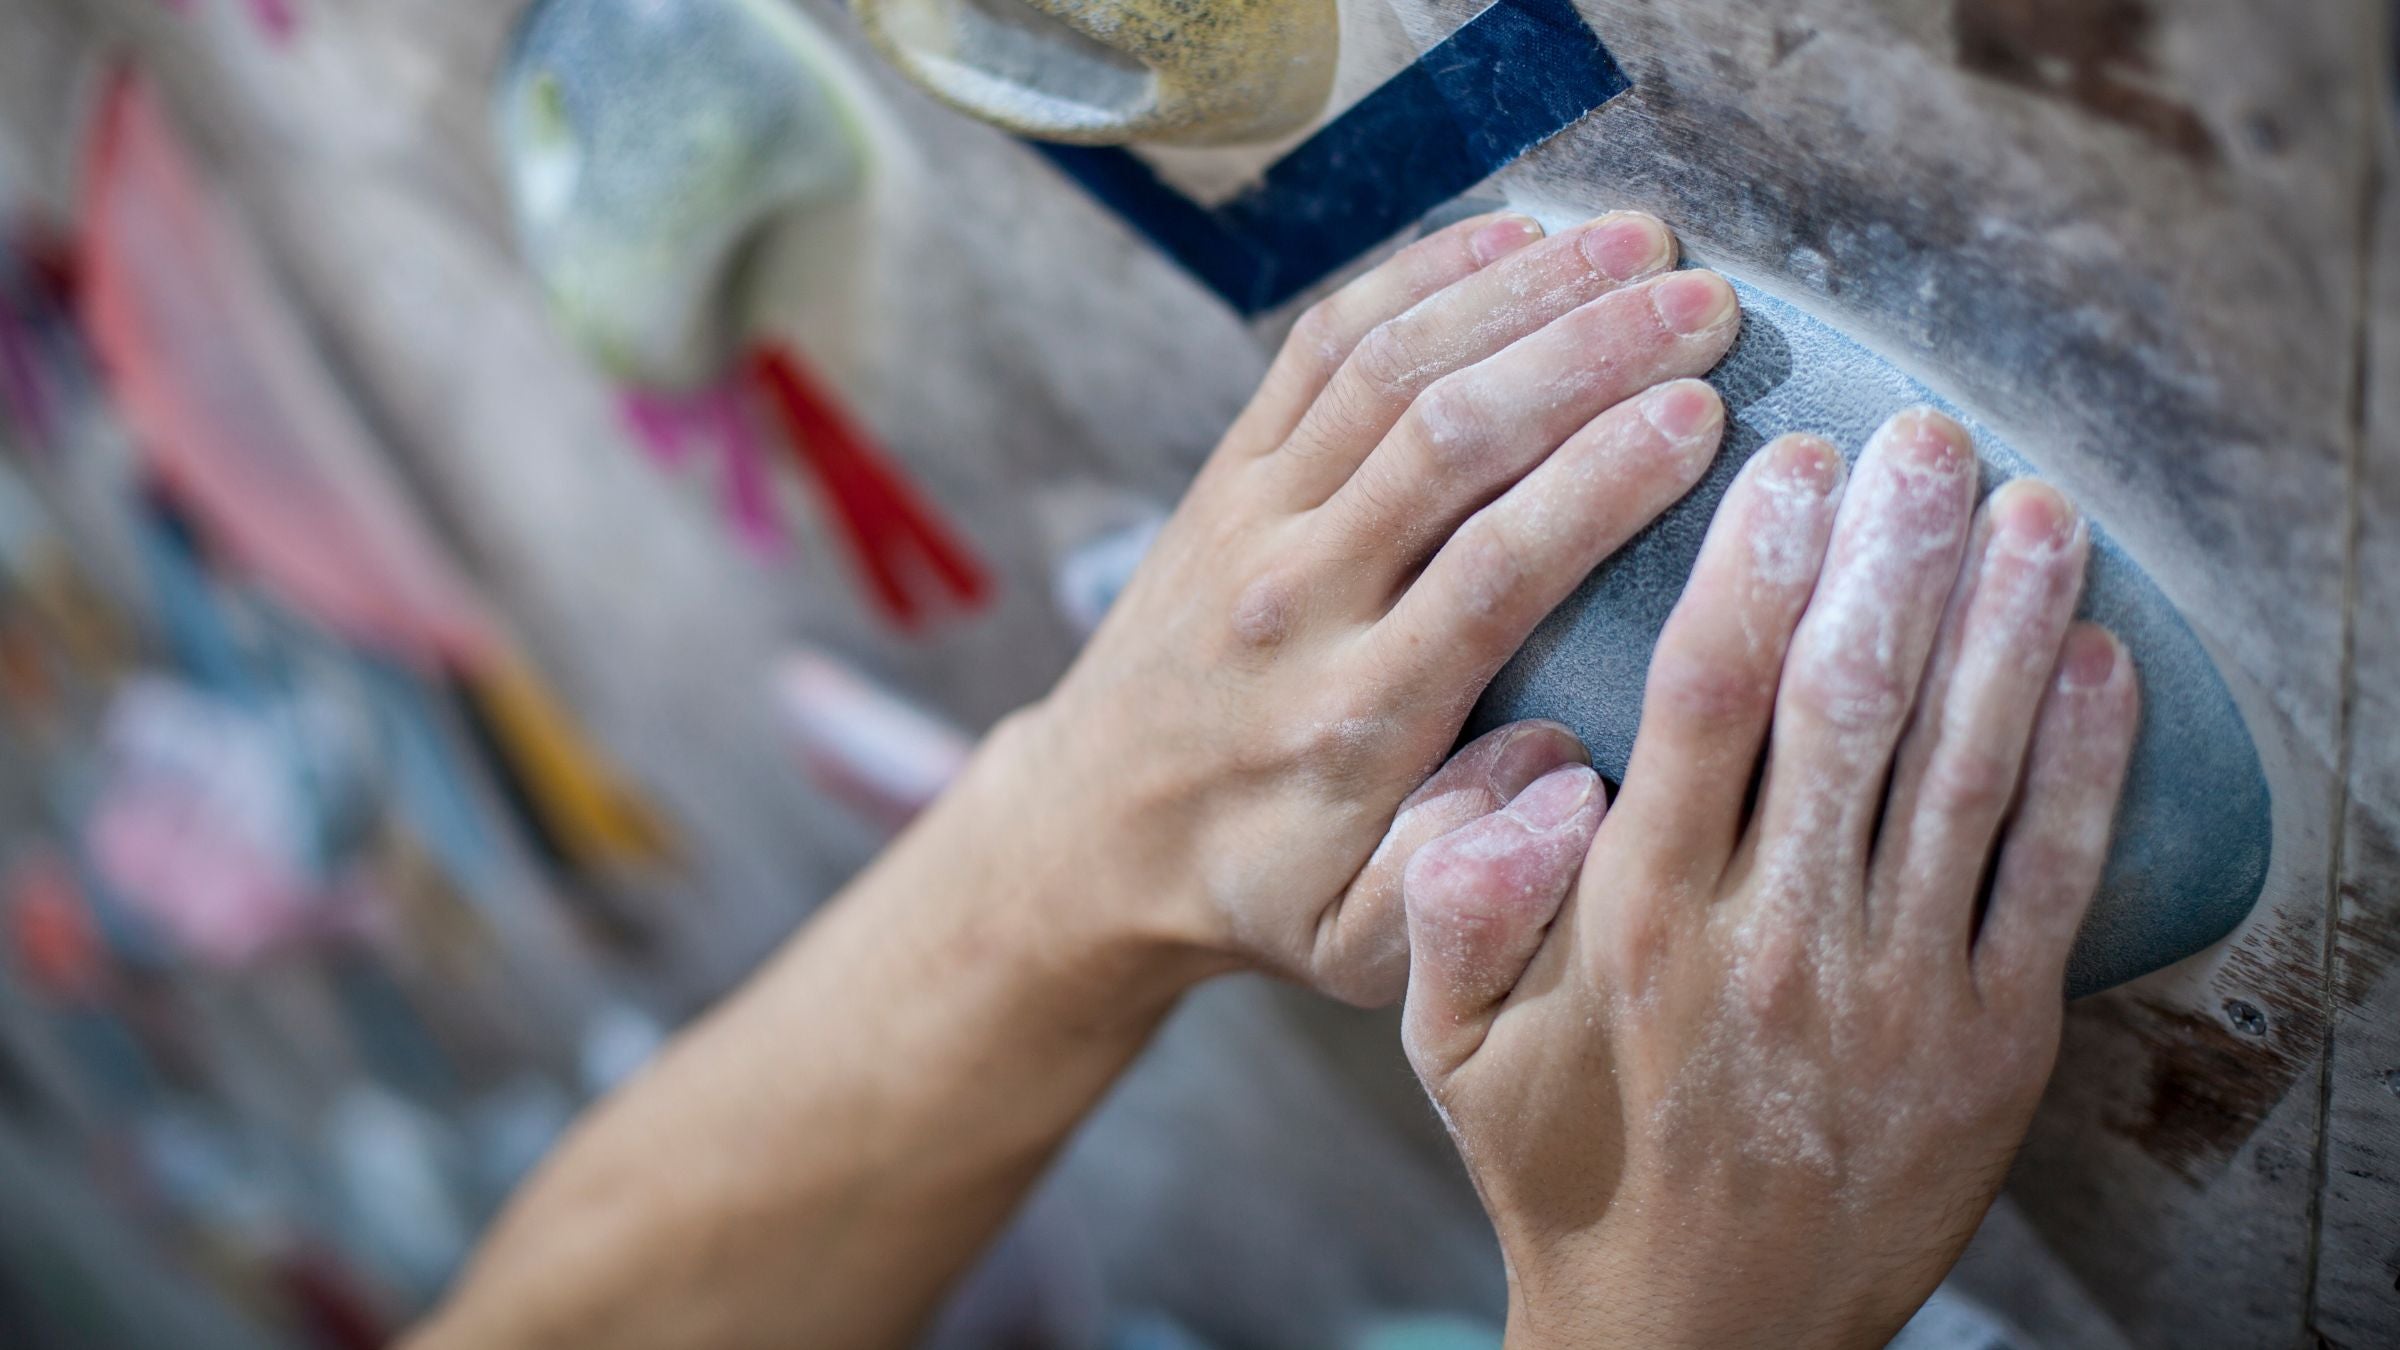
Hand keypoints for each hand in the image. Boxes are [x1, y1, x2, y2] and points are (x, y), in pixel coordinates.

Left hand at [994, 209, 1745, 1003]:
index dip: (1601, 480)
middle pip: (1446, 440)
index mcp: (1353, 719)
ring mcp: (1252, 522)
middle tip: (1707, 304)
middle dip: (1585, 354)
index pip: (1492, 570)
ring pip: (1386, 369)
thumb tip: (1577, 766)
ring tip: (1640, 242)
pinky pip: (1320, 348)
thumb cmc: (1259, 887)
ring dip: (1518, 291)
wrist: (1094, 832)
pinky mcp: (1228, 472)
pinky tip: (1513, 235)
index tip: (1704, 417)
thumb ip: (1471, 874)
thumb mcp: (1363, 943)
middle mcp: (1295, 602)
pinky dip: (1415, 277)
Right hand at [1398, 411, 2140, 1346]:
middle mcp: (1773, 932)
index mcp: (1638, 913)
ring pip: (1967, 767)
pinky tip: (2101, 658)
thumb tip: (1511, 766)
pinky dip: (2086, 760)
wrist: (1696, 1333)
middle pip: (1852, 702)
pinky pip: (2051, 877)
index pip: (1708, 696)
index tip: (1783, 459)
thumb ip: (1453, 900)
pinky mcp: (1991, 1041)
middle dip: (1895, 551)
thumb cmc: (1568, 1165)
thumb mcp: (1450, 1045)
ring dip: (2009, 621)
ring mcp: (1896, 986)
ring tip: (2032, 504)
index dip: (1754, 561)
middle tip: (1925, 436)